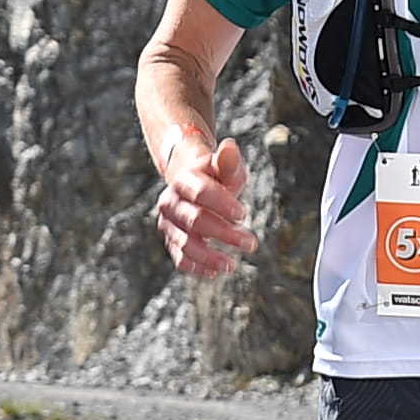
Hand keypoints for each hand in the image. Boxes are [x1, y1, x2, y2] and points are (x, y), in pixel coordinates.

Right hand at [155, 131, 258, 277]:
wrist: (192, 184)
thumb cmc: (215, 176)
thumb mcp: (225, 167)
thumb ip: (229, 161)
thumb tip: (230, 147)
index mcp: (183, 181)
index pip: (201, 193)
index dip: (222, 204)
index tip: (244, 214)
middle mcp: (170, 203)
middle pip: (195, 221)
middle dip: (224, 233)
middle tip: (250, 243)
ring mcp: (168, 224)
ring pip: (185, 243)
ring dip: (209, 257)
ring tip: (232, 265)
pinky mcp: (171, 240)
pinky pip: (179, 257)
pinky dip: (196, 267)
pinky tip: (215, 272)